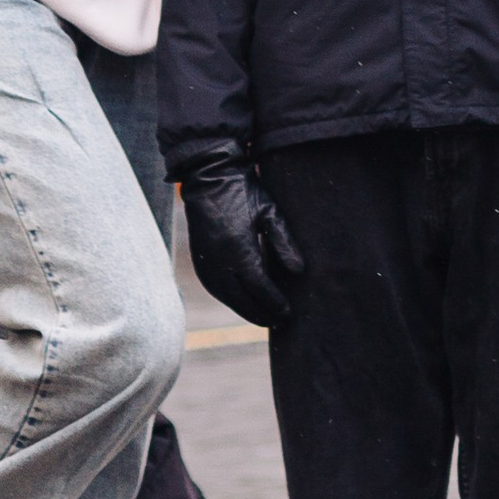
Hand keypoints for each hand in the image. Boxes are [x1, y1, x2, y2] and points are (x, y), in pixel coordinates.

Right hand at [182, 154, 304, 329]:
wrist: (208, 177)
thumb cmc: (243, 191)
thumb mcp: (269, 212)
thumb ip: (284, 243)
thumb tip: (299, 272)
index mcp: (239, 249)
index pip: (260, 288)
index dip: (275, 303)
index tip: (288, 313)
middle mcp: (220, 261)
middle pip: (242, 299)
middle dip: (261, 313)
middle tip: (278, 321)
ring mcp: (206, 262)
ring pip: (227, 298)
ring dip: (245, 310)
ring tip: (263, 317)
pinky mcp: (199, 260)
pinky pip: (215, 288)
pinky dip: (230, 299)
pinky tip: (242, 301)